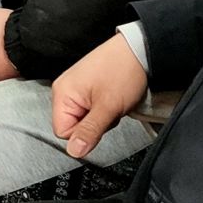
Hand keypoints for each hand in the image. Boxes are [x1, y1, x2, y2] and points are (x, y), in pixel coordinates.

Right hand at [52, 34, 148, 156]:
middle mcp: (64, 90)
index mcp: (62, 94)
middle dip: (94, 124)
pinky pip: (90, 110)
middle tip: (108, 109)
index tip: (100, 121)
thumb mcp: (108, 107)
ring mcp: (76, 88)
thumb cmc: (123, 71)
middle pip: (73, 126)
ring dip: (101, 117)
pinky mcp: (86, 88)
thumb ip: (89, 131)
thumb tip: (74, 151)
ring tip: (112, 101)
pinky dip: (103, 109)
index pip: (63, 132)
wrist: (140, 51)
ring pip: (84, 120)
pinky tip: (112, 98)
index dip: (83, 133)